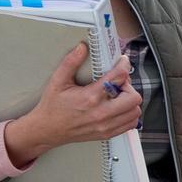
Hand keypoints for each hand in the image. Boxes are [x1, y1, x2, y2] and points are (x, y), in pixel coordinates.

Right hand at [4, 44, 141, 163]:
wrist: (46, 130)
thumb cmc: (52, 106)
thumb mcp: (57, 81)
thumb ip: (70, 62)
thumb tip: (82, 48)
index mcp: (90, 97)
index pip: (119, 78)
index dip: (124, 66)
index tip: (122, 62)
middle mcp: (100, 113)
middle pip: (133, 97)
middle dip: (129, 86)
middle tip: (119, 83)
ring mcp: (105, 125)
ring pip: (135, 112)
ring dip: (130, 101)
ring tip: (118, 96)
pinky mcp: (107, 133)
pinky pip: (130, 124)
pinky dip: (129, 115)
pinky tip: (118, 108)